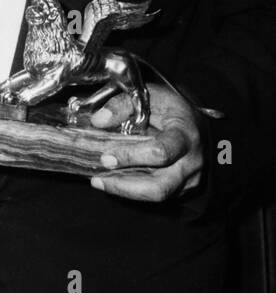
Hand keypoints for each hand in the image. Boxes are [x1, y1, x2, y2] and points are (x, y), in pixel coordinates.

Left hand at [88, 82, 202, 200]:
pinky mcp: (183, 188)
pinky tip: (113, 180)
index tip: (106, 157)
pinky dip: (132, 190)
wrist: (194, 121)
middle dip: (125, 186)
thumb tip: (99, 120)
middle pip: (160, 187)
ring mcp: (189, 178)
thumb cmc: (170, 108)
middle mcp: (191, 161)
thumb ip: (122, 105)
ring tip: (100, 181)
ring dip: (124, 191)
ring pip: (156, 195)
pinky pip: (156, 195)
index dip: (131, 157)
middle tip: (98, 179)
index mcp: (185, 135)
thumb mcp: (148, 96)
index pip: (161, 152)